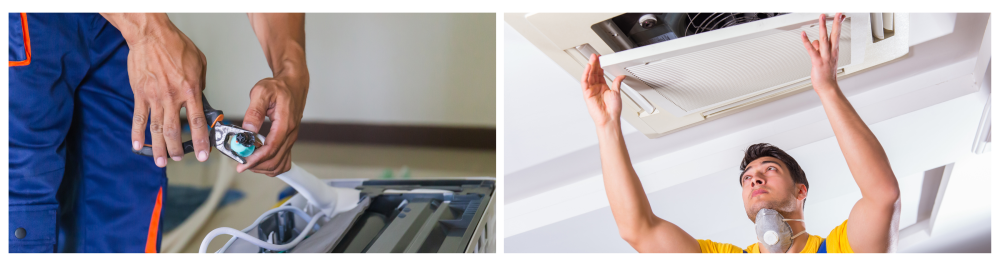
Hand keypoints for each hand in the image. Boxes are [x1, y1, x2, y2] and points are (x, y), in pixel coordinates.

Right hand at [105, 13, 210, 166]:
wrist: (151, 35)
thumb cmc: (175, 45)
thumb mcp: (200, 63)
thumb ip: (201, 83)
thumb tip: (200, 97)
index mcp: (190, 90)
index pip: (197, 122)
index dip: (201, 141)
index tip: (204, 154)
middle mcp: (172, 97)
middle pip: (174, 130)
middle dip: (177, 149)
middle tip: (179, 158)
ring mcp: (154, 97)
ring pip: (156, 129)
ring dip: (159, 148)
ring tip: (162, 161)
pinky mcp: (140, 94)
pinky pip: (139, 118)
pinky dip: (138, 134)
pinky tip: (138, 146)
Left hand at [236, 74, 307, 176]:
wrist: (293, 84)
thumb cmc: (279, 87)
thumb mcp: (262, 92)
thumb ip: (255, 111)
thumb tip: (248, 129)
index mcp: (285, 123)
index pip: (271, 148)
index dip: (256, 159)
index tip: (242, 164)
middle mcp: (290, 134)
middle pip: (275, 160)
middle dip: (256, 165)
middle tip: (240, 160)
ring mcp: (291, 138)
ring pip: (279, 163)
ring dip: (263, 166)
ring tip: (248, 159)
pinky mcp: (289, 139)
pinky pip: (283, 160)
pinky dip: (271, 164)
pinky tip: (260, 160)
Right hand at [581, 54, 626, 127]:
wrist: (609, 118)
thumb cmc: (613, 109)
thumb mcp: (617, 92)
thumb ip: (617, 83)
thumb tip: (621, 76)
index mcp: (603, 87)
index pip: (600, 73)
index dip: (600, 65)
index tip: (601, 58)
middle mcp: (596, 88)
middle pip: (593, 73)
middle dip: (594, 63)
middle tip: (595, 55)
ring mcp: (591, 90)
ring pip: (589, 76)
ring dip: (590, 66)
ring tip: (592, 58)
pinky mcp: (587, 94)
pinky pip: (585, 82)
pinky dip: (585, 74)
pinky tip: (588, 67)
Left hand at [801, 13, 845, 91]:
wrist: (828, 87)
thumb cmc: (827, 75)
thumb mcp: (826, 60)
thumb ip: (820, 49)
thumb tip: (815, 42)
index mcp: (834, 52)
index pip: (838, 35)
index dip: (839, 25)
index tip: (841, 16)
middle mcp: (831, 53)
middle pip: (834, 35)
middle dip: (836, 23)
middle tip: (838, 13)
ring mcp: (825, 57)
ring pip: (824, 39)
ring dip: (823, 27)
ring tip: (822, 17)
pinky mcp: (817, 62)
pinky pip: (811, 50)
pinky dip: (806, 41)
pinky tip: (802, 34)